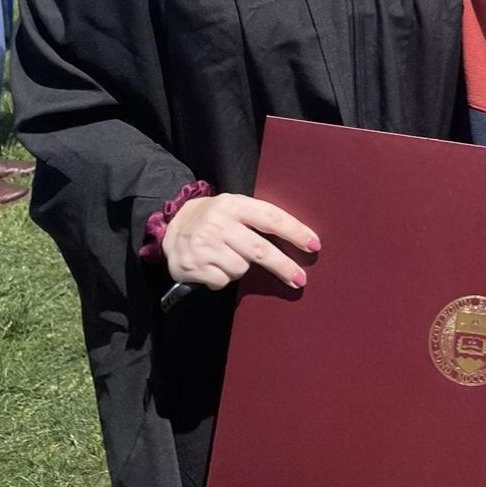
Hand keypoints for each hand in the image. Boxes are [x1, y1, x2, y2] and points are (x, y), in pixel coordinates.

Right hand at [162, 193, 320, 291]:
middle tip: (301, 279)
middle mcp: (219, 223)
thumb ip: (258, 219)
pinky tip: (212, 266)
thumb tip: (298, 239)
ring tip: (227, 256)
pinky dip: (222, 278)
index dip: (294, 231)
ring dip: (241, 268)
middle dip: (283, 266)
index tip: (314, 244)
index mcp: (233, 204)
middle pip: (260, 249)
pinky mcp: (193, 266)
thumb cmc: (215, 218)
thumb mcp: (234, 208)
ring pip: (241, 268)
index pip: (270, 217)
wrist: (171, 227)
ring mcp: (205, 245)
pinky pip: (223, 281)